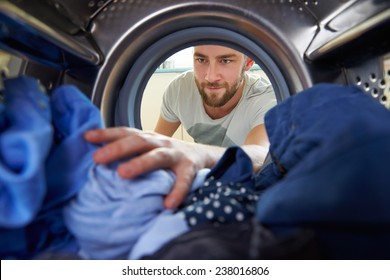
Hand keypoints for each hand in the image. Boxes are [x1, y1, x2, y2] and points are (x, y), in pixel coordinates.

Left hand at [84, 127, 215, 208]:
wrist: (201, 155)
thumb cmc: (167, 154)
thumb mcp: (148, 148)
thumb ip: (128, 150)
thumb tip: (94, 157)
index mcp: (147, 138)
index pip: (125, 133)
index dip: (106, 134)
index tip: (86, 137)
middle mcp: (160, 142)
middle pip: (138, 142)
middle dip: (117, 148)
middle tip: (98, 158)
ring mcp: (176, 154)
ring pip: (158, 156)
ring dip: (141, 163)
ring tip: (123, 174)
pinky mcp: (190, 168)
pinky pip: (184, 181)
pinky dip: (176, 192)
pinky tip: (167, 204)